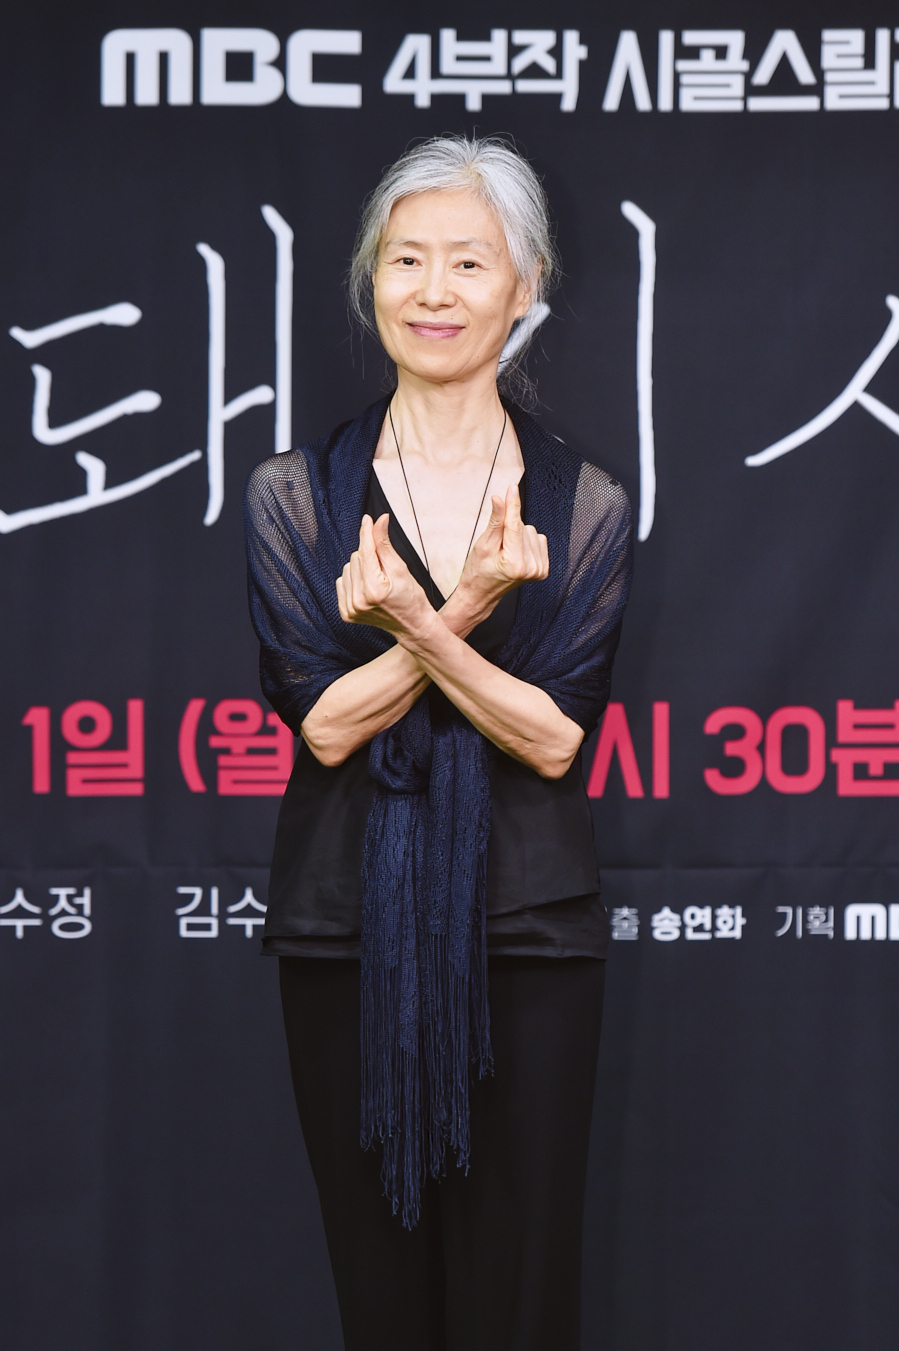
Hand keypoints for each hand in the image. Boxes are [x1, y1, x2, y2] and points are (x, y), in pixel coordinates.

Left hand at [336, 514, 434, 638]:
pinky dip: (354, 579)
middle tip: (386, 569)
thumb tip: (378, 520)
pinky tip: (367, 587)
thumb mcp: (401, 568)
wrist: (412, 625)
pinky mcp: (346, 613)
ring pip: (348, 568)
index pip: (365, 552)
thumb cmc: (411, 598)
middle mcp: (359, 601)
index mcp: (374, 590)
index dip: (367, 533)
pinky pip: (342, 582)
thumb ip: (384, 544)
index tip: (368, 519)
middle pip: (355, 558)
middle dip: (369, 556)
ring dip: (361, 568)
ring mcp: (351, 609)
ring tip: (378, 579)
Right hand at [451, 484, 548, 626]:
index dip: (512, 505)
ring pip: (531, 532)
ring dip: (517, 536)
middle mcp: (531, 568)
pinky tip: (515, 554)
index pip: (515, 526)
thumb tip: (500, 499)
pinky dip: (525, 542)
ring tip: (504, 552)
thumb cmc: (478, 572)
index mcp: (515, 564)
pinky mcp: (543, 569)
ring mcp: (539, 570)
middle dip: (508, 530)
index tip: (511, 488)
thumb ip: (495, 522)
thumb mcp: (483, 545)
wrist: (481, 594)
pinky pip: (538, 540)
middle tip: (496, 546)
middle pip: (523, 527)